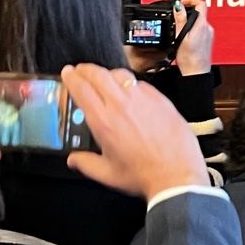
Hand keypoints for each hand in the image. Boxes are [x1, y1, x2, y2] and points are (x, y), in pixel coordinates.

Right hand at [62, 63, 208, 199]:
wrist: (177, 174)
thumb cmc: (144, 175)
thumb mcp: (108, 174)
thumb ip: (86, 164)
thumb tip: (74, 159)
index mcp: (104, 122)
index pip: (81, 89)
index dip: (71, 77)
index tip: (68, 73)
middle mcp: (121, 105)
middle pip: (98, 74)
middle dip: (86, 69)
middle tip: (81, 70)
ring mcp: (142, 99)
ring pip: (119, 74)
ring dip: (107, 73)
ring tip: (104, 78)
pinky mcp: (159, 98)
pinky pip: (140, 82)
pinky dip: (129, 82)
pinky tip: (129, 90)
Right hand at [173, 0, 212, 75]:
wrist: (196, 73)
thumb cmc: (189, 59)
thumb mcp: (180, 37)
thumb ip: (180, 20)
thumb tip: (179, 6)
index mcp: (202, 25)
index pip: (201, 3)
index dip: (191, 0)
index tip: (182, 3)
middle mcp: (208, 28)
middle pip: (199, 12)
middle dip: (187, 13)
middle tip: (177, 17)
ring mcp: (209, 35)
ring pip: (199, 22)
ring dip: (189, 22)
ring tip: (180, 31)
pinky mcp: (207, 41)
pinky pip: (200, 30)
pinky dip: (192, 30)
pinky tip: (185, 39)